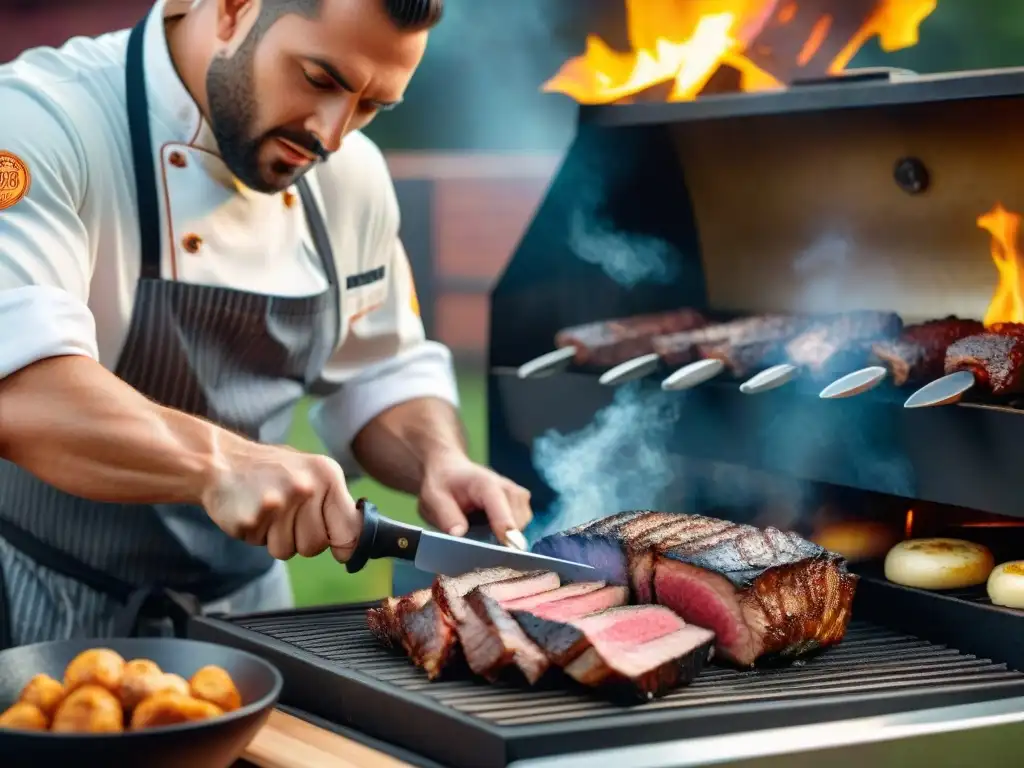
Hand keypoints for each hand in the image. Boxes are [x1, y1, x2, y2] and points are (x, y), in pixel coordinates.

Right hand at [199, 442, 361, 562]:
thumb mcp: (313, 474)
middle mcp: (306, 487)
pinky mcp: (250, 518)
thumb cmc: (274, 471)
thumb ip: (334, 505)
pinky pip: (261, 544)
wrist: (221, 460)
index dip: (345, 545)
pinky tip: (250, 511)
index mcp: (327, 475)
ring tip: (267, 511)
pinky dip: (255, 534)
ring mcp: (277, 502)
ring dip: (276, 538)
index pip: (349, 528)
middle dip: (301, 539)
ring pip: (287, 550)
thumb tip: (355, 545)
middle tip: (286, 516)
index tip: (341, 550)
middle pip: (315, 545)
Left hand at [418, 453, 532, 543]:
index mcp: (486, 484)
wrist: (450, 471)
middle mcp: (508, 488)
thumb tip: (459, 534)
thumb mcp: (434, 498)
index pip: (501, 508)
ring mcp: (518, 496)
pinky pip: (521, 527)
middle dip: (502, 540)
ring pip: (521, 528)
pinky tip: (489, 532)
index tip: (506, 547)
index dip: (504, 528)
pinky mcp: (521, 505)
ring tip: (481, 536)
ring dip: (505, 538)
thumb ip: (446, 516)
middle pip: (516, 523)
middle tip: (479, 548)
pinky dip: (508, 535)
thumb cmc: (442, 485)